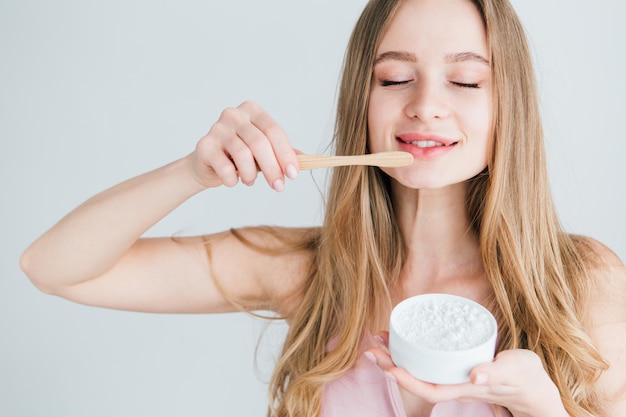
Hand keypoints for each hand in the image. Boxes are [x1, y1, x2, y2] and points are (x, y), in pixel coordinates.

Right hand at [191, 100, 298, 190]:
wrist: (208, 165)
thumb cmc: (239, 156)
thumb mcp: (264, 153)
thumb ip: (283, 153)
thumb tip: (306, 160)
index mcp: (252, 111)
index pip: (274, 131)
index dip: (285, 154)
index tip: (293, 174)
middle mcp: (234, 115)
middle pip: (260, 143)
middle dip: (273, 168)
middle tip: (278, 186)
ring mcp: (217, 128)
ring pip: (243, 154)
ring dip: (251, 174)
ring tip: (250, 181)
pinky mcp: (204, 145)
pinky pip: (224, 166)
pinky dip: (233, 179)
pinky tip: (234, 180)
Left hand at [367, 332, 568, 416]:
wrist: (534, 388)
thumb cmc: (526, 377)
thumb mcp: (516, 370)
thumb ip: (496, 371)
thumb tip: (475, 373)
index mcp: (467, 387)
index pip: (431, 390)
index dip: (408, 381)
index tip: (389, 367)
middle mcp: (456, 385)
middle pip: (417, 381)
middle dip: (391, 366)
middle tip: (371, 347)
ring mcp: (454, 379)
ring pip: (419, 372)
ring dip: (396, 357)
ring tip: (378, 340)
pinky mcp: (455, 369)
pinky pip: (427, 363)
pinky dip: (412, 351)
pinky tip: (402, 338)